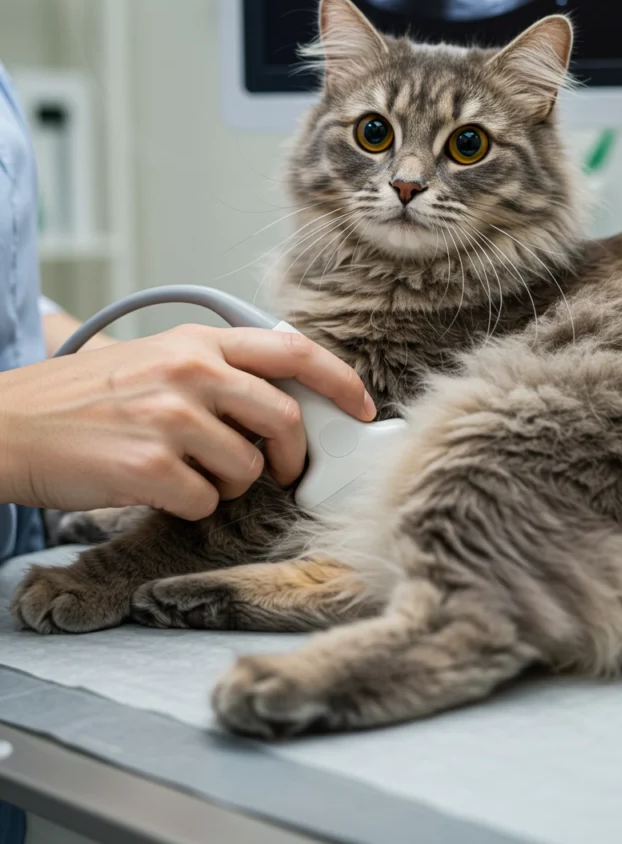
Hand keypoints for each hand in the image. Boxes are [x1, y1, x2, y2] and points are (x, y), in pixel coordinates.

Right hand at [0, 325, 374, 519]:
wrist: (11, 425)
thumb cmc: (85, 397)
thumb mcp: (155, 358)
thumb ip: (216, 370)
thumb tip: (280, 403)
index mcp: (197, 343)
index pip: (291, 351)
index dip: (339, 380)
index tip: (362, 406)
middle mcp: (190, 373)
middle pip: (284, 420)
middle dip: (291, 454)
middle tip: (278, 470)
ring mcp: (171, 419)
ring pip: (248, 469)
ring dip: (230, 483)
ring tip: (186, 470)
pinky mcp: (151, 468)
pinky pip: (207, 501)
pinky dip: (193, 504)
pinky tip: (158, 488)